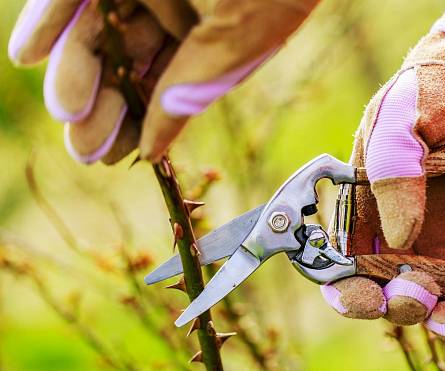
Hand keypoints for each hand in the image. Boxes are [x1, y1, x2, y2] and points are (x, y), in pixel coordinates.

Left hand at [9, 0, 318, 163]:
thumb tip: (154, 149)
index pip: (168, 84)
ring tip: (66, 111)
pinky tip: (30, 55)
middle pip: (128, 62)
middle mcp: (174, 7)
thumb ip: (193, 90)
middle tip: (84, 146)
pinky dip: (50, 21)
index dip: (141, 121)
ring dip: (75, 72)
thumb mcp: (236, 42)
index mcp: (210, 32)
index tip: (116, 156)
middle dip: (105, 106)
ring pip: (97, 31)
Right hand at [320, 3, 444, 357]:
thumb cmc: (431, 93)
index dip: (348, 291)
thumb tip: (402, 234)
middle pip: (389, 289)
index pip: (344, 264)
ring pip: (437, 296)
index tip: (365, 299)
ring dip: (443, 318)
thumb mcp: (401, 115)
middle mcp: (399, 233)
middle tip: (418, 294)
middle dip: (399, 305)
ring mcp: (443, 240)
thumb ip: (391, 165)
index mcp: (365, 208)